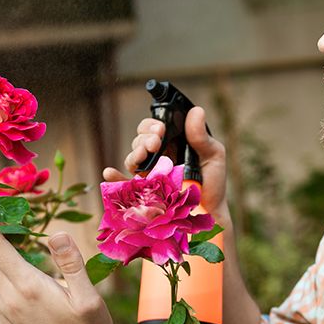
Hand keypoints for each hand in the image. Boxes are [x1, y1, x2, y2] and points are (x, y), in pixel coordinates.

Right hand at [102, 106, 229, 223]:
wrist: (211, 212)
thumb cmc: (213, 183)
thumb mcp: (213, 155)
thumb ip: (202, 136)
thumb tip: (196, 111)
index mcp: (171, 144)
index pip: (153, 128)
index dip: (152, 126)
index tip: (161, 130)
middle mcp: (157, 157)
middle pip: (139, 141)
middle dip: (144, 139)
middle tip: (156, 144)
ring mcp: (149, 175)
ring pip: (132, 159)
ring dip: (135, 154)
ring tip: (144, 156)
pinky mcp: (144, 193)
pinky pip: (124, 185)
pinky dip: (114, 178)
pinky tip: (109, 173)